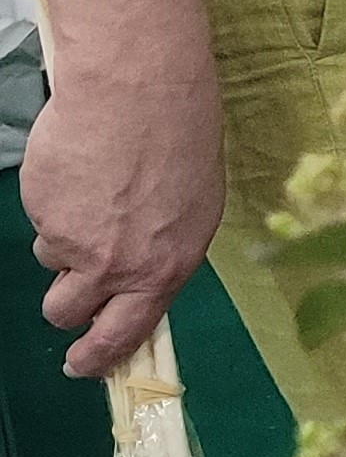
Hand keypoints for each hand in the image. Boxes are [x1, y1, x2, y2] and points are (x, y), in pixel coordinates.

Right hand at [22, 37, 224, 377]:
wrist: (140, 91)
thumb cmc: (181, 138)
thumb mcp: (194, 207)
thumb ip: (163, 252)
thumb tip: (142, 279)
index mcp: (165, 269)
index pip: (126, 335)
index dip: (99, 356)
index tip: (83, 366)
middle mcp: (117, 267)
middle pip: (69, 313)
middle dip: (66, 309)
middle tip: (67, 295)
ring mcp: (73, 241)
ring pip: (51, 261)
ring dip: (64, 240)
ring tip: (92, 194)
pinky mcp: (41, 212)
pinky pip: (41, 219)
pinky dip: (55, 201)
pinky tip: (80, 168)